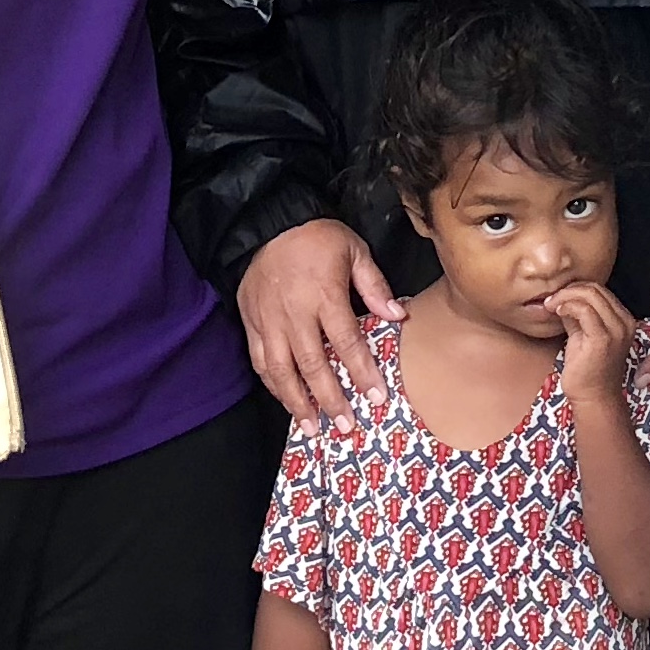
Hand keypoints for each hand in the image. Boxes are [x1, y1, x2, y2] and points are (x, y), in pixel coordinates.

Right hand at [237, 217, 403, 425]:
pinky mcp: (252, 323)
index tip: (377, 397)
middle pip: (313, 366)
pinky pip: (260, 362)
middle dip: (331, 400)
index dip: (363, 372)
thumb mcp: (354, 251)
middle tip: (346, 425)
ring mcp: (270, 322)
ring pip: (282, 372)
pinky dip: (273, 385)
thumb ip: (375, 286)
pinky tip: (286, 400)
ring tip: (312, 427)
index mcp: (325, 296)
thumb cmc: (316, 236)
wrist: (267, 223)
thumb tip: (398, 316)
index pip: (347, 343)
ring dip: (297, 403)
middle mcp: (294, 314)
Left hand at [548, 281, 639, 403]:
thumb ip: (577, 316)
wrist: (594, 398)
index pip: (600, 290)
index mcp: (623, 320)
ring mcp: (616, 330)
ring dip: (565, 296)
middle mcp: (624, 322)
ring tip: (552, 306)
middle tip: (551, 300)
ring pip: (590, 295)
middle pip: (596, 289)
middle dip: (569, 289)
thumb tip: (562, 299)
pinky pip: (584, 310)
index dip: (576, 288)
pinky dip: (567, 305)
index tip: (558, 297)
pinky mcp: (603, 338)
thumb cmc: (588, 371)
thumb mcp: (583, 336)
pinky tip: (557, 312)